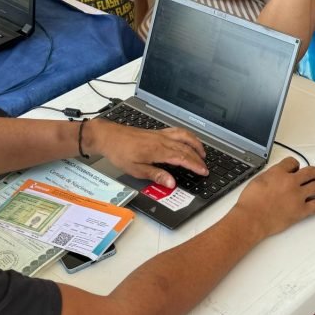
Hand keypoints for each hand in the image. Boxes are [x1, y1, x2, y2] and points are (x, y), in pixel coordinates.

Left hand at [89, 120, 207, 188]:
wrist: (109, 137)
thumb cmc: (120, 152)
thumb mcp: (135, 169)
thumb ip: (156, 175)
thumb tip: (171, 183)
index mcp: (158, 151)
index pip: (182, 158)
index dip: (195, 165)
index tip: (203, 171)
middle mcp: (162, 140)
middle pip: (186, 148)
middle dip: (198, 158)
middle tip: (205, 167)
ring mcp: (160, 134)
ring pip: (184, 136)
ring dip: (196, 144)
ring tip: (202, 153)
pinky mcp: (157, 132)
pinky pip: (177, 131)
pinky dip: (187, 136)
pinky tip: (188, 140)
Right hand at [229, 158, 314, 239]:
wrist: (251, 218)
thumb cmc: (250, 203)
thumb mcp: (257, 180)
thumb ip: (270, 176)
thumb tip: (276, 176)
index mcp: (278, 172)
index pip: (293, 162)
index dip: (295, 165)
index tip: (296, 169)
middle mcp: (291, 182)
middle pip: (311, 171)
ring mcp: (297, 196)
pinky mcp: (301, 210)